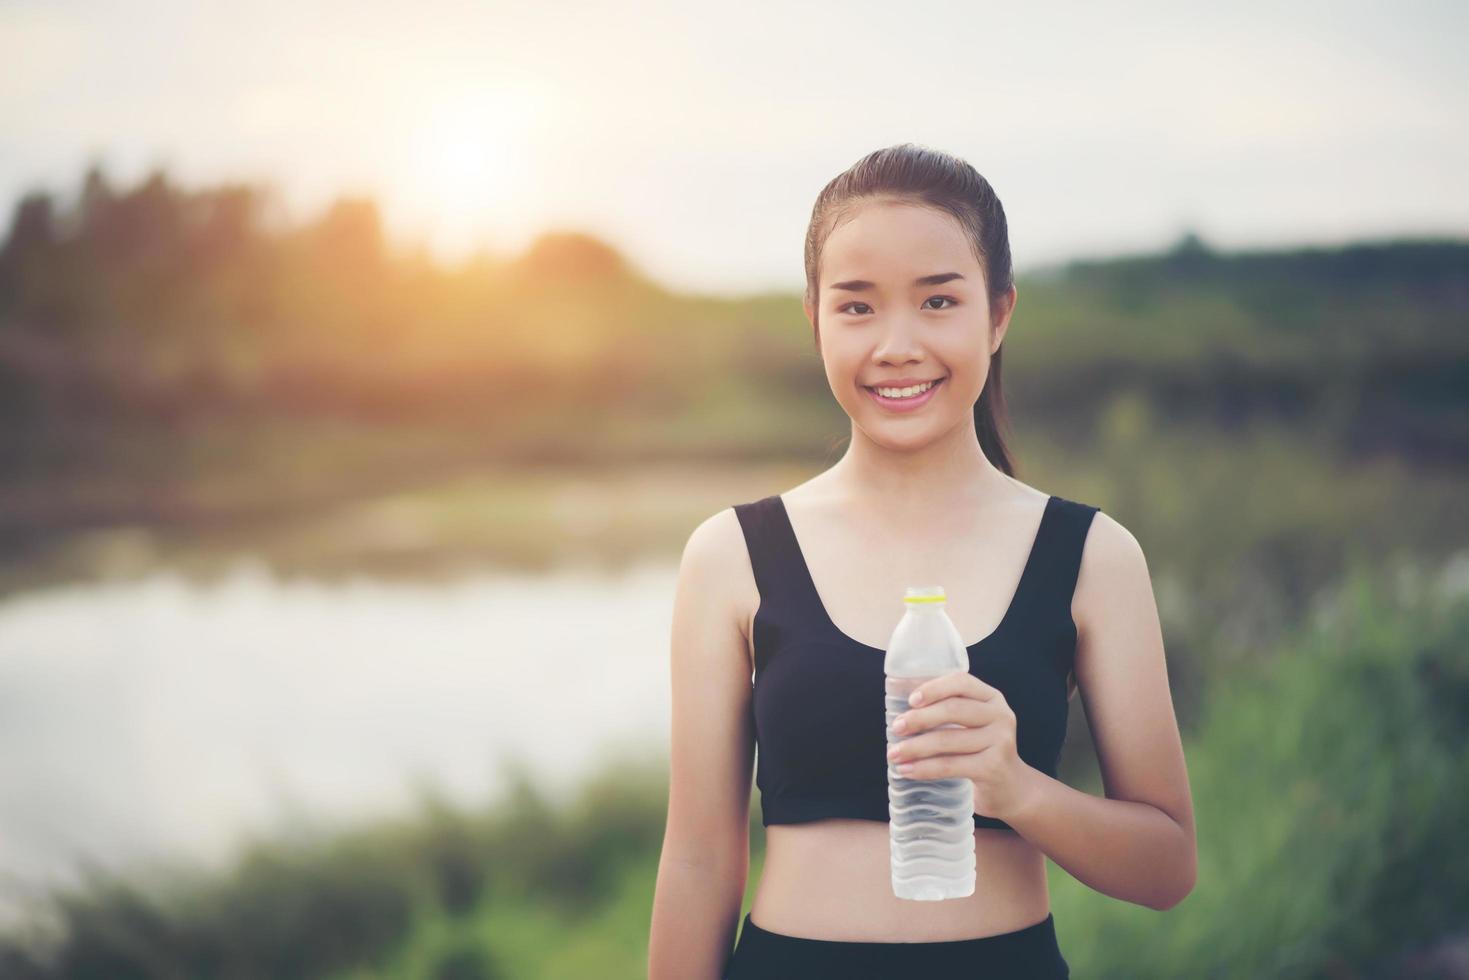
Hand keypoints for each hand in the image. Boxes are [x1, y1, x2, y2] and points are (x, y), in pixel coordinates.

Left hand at [887, 672, 1034, 821]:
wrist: (1010, 787)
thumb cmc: (980, 749)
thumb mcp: (972, 723)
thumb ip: (946, 709)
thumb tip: (898, 699)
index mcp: (991, 697)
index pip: (962, 682)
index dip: (934, 688)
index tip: (911, 700)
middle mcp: (1000, 715)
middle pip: (953, 710)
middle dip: (920, 718)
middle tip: (896, 727)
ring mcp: (999, 742)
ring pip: (948, 740)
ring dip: (915, 747)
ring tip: (894, 754)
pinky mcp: (993, 768)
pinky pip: (951, 766)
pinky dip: (925, 768)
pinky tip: (907, 771)